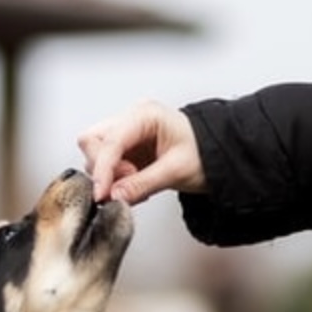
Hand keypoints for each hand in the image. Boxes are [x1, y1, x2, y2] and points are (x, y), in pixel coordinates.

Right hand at [78, 100, 206, 204]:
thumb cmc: (204, 154)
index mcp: (145, 115)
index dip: (102, 170)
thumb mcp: (176, 171)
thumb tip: (114, 197)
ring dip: (109, 176)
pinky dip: (115, 181)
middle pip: (92, 141)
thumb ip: (141, 184)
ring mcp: (127, 135)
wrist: (218, 156)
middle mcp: (131, 120)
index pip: (110, 140)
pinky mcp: (126, 151)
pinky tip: (135, 186)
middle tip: (128, 183)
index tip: (101, 194)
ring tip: (136, 185)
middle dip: (103, 169)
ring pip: (95, 154)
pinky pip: (107, 166)